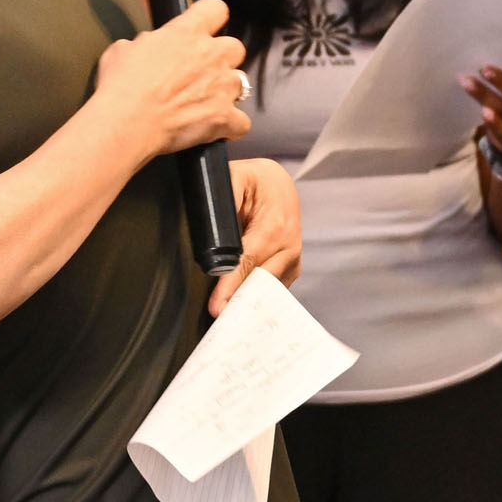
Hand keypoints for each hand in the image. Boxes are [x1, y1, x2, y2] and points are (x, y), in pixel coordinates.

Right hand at [92, 0, 250, 158]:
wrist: (127, 122)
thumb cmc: (121, 86)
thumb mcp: (123, 49)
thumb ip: (145, 43)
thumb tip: (148, 47)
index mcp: (187, 32)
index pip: (215, 9)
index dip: (211, 18)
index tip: (204, 27)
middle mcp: (211, 55)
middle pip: (235, 47)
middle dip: (222, 58)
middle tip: (202, 70)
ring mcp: (221, 86)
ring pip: (241, 83)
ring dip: (226, 90)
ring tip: (205, 102)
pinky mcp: (224, 117)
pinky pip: (241, 122)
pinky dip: (231, 126)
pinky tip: (216, 128)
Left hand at [211, 157, 301, 314]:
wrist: (278, 182)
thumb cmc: (254, 180)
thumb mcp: (234, 178)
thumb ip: (221, 200)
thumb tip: (209, 232)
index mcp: (275, 226)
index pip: (248, 262)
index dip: (230, 286)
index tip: (217, 307)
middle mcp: (289, 246)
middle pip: (261, 283)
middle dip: (239, 303)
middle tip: (218, 322)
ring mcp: (293, 259)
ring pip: (268, 291)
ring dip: (247, 304)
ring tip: (225, 321)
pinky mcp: (290, 268)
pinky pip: (272, 290)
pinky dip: (256, 300)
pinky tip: (238, 311)